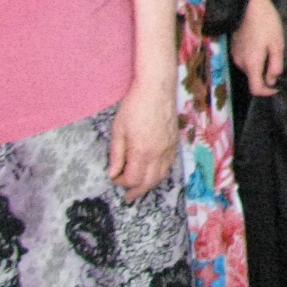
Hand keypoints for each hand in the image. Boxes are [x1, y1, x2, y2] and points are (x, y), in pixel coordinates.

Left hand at [108, 77, 176, 201]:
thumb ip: (116, 154)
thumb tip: (113, 173)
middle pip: (149, 182)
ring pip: (161, 175)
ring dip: (150, 184)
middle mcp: (158, 153)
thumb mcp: (118, 130)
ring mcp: (168, 148)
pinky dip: (160, 173)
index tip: (114, 178)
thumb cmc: (135, 106)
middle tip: (128, 197)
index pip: (133, 178)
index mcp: (142, 151)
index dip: (122, 182)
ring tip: (140, 188)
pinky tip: (153, 173)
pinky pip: (168, 165)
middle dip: (137, 191)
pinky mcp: (174, 141)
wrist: (157, 89)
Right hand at [233, 0, 284, 96]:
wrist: (251, 5)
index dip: (268, 92)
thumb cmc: (267, 23)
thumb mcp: (277, 44)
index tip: (278, 86)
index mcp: (251, 63)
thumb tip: (273, 81)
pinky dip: (254, 60)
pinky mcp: (234, 48)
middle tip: (278, 64)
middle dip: (265, 77)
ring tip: (271, 53)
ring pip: (249, 70)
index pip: (255, 89)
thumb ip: (276, 65)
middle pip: (253, 79)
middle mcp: (240, 62)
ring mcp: (235, 55)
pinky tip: (262, 47)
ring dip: (260, 68)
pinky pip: (245, 61)